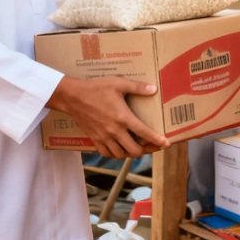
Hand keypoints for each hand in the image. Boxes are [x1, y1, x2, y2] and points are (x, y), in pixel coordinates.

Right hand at [48, 75, 169, 159]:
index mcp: (123, 118)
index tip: (166, 144)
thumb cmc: (96, 88)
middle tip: (152, 146)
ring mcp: (104, 137)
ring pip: (121, 155)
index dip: (157, 141)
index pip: (144, 134)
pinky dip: (116, 154)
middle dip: (146, 150)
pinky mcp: (95, 139)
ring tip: (137, 146)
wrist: (72, 96)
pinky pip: (107, 154)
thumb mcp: (118, 83)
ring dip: (131, 153)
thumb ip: (137, 87)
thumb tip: (154, 89)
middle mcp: (114, 131)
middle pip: (134, 151)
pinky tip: (120, 148)